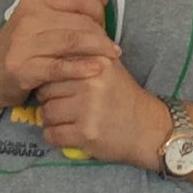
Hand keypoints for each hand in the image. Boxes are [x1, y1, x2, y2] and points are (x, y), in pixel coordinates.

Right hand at [0, 0, 120, 111]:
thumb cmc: (20, 47)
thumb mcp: (40, 21)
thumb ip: (70, 9)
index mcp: (34, 1)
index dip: (97, 9)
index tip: (104, 23)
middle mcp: (28, 17)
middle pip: (78, 20)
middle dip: (101, 33)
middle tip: (112, 46)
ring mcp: (24, 43)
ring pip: (72, 41)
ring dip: (98, 49)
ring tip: (112, 56)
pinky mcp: (24, 68)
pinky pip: (59, 66)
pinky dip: (81, 67)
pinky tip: (96, 70)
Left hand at [35, 60, 171, 168]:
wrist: (147, 128)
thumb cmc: (122, 97)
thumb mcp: (107, 67)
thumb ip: (81, 56)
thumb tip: (44, 56)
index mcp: (95, 63)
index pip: (54, 68)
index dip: (52, 80)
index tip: (61, 89)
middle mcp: (91, 83)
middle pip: (46, 91)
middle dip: (50, 101)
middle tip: (65, 107)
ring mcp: (88, 109)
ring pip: (46, 113)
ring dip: (52, 121)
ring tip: (68, 120)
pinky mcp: (85, 133)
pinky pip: (52, 134)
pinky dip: (54, 137)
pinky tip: (67, 134)